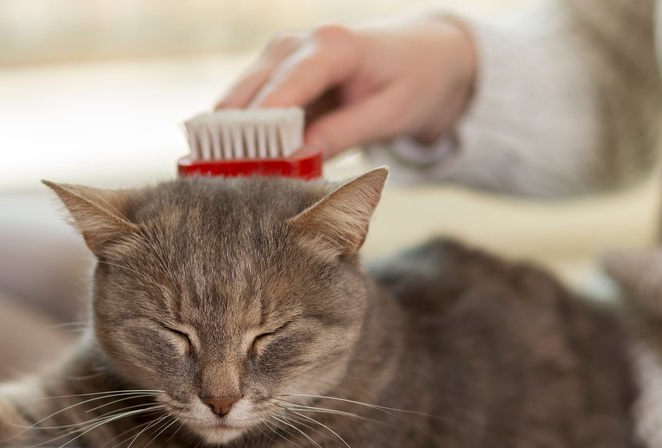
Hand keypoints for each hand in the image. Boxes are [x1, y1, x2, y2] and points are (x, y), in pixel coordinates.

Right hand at [217, 16, 476, 158]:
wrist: (425, 56)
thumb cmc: (414, 82)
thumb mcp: (389, 115)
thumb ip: (341, 135)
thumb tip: (294, 161)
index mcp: (331, 46)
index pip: (280, 93)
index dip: (260, 136)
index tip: (247, 174)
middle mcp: (295, 45)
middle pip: (244, 100)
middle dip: (240, 146)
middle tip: (244, 189)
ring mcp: (279, 59)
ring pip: (236, 108)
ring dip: (241, 146)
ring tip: (250, 183)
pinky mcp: (275, 77)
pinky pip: (248, 113)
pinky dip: (251, 142)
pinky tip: (260, 168)